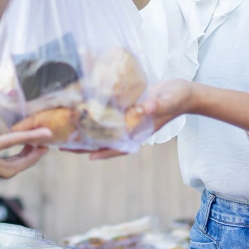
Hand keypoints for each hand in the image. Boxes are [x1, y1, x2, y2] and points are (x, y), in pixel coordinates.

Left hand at [0, 93, 51, 177]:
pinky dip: (22, 140)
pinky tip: (37, 134)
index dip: (18, 146)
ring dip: (29, 156)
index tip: (35, 135)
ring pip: (9, 166)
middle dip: (28, 158)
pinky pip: (4, 146)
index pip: (0, 150)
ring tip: (45, 144)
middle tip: (44, 147)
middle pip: (8, 166)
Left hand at [66, 79, 195, 160]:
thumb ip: (159, 104)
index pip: (121, 145)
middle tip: (64, 146)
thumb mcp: (169, 99)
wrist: (184, 92)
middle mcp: (132, 127)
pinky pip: (109, 116)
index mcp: (140, 130)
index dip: (106, 152)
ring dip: (87, 132)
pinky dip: (96, 117)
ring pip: (104, 130)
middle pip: (106, 140)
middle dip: (86, 145)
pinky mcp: (128, 109)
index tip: (89, 156)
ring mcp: (129, 119)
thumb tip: (148, 108)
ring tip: (67, 132)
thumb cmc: (178, 98)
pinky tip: (82, 113)